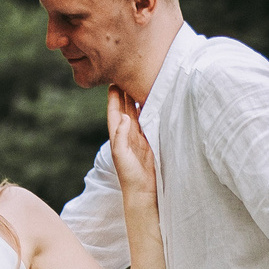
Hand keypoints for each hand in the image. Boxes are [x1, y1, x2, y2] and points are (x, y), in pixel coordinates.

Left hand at [105, 85, 158, 204]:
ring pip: (139, 113)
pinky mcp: (151, 142)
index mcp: (118, 136)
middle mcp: (128, 134)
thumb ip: (121, 137)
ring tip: (140, 84)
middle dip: (126, 93)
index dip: (114, 97)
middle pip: (127, 108)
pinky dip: (150, 111)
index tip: (114, 81)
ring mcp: (140, 138)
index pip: (115, 112)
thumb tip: (125, 117)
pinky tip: (154, 102)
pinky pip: (150, 122)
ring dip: (138, 100)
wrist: (143, 193)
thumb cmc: (130, 177)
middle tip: (128, 75)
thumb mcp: (122, 156)